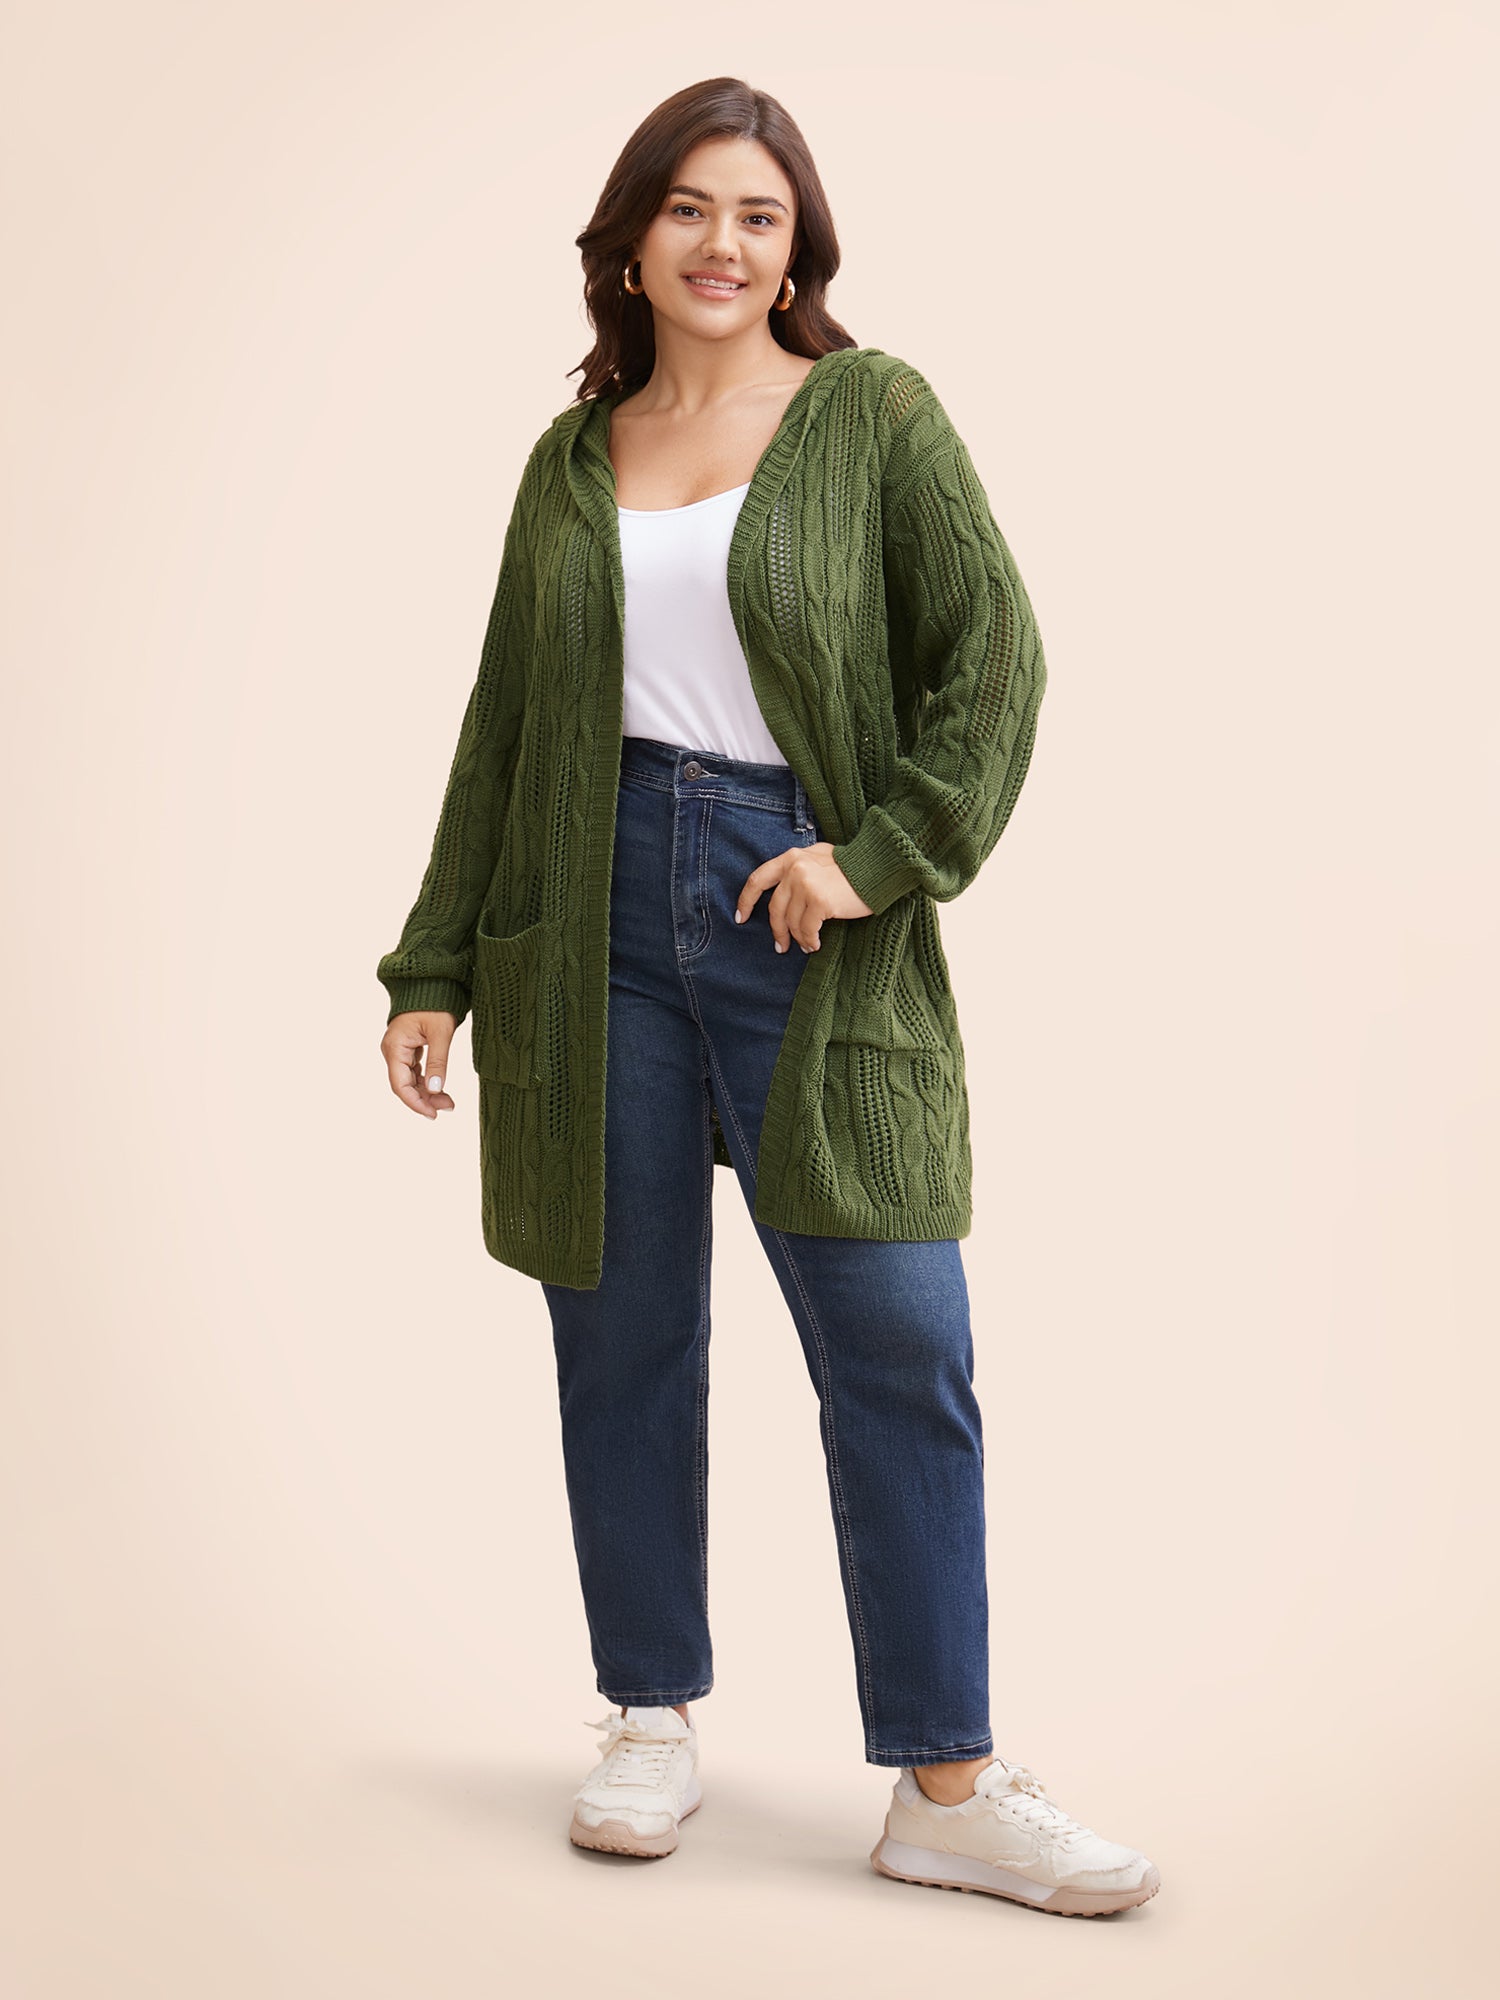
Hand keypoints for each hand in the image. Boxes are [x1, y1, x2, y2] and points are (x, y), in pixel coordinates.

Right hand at [383, 1010, 458, 1117]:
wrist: (432, 982)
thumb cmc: (436, 1002)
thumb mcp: (441, 1033)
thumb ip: (438, 1062)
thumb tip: (436, 1090)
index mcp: (395, 1047)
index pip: (400, 1085)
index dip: (415, 1103)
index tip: (433, 1114)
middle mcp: (392, 1051)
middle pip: (404, 1085)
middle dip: (425, 1099)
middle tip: (448, 1107)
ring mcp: (399, 1050)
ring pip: (410, 1079)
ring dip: (427, 1092)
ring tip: (449, 1102)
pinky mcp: (408, 1048)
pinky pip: (414, 1071)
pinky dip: (427, 1081)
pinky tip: (440, 1088)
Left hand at [734, 842, 873, 953]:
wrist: (879, 867)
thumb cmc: (852, 867)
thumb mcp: (820, 858)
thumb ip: (800, 869)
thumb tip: (785, 896)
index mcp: (791, 858)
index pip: (758, 879)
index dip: (746, 900)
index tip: (741, 917)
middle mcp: (795, 869)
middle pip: (774, 908)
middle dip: (777, 931)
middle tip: (781, 947)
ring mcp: (806, 885)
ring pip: (791, 922)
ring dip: (798, 938)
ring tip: (807, 945)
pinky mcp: (820, 901)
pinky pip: (807, 930)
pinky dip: (810, 941)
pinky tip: (816, 944)